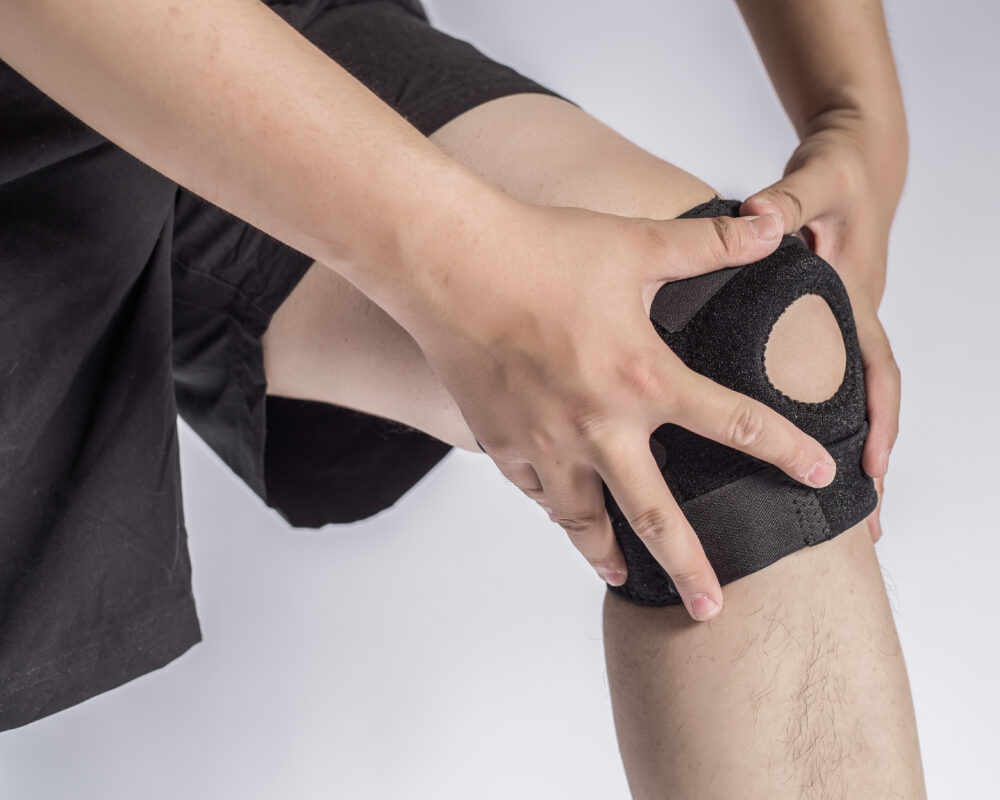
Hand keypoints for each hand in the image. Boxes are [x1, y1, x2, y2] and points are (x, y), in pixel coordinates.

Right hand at [404, 196, 838, 621]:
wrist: (450, 264)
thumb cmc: (541, 250)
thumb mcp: (635, 244)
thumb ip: (709, 245)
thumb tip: (770, 225)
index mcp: (643, 380)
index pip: (735, 425)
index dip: (787, 451)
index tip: (821, 477)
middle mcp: (599, 427)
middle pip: (655, 517)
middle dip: (689, 569)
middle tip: (712, 610)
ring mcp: (545, 443)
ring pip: (582, 521)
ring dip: (607, 554)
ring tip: (621, 576)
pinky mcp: (500, 443)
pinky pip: (534, 491)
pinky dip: (554, 506)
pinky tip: (561, 509)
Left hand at [740, 112, 906, 543]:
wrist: (853, 159)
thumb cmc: (841, 174)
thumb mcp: (818, 181)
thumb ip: (788, 202)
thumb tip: (759, 218)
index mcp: (855, 302)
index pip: (876, 372)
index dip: (878, 422)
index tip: (872, 471)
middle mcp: (845, 324)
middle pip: (859, 405)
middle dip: (864, 462)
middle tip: (860, 527)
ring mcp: (828, 329)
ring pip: (835, 400)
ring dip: (831, 451)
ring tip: (821, 512)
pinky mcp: (807, 326)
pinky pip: (810, 382)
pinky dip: (803, 420)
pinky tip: (774, 453)